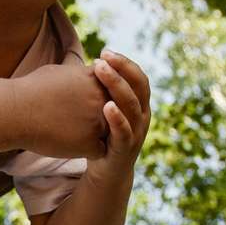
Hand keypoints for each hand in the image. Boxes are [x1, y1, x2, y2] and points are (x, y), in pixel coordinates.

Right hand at [13, 63, 109, 159]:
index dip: (95, 99)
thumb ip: (78, 73)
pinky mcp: (90, 144)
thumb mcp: (59, 71)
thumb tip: (86, 71)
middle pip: (111, 112)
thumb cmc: (31, 90)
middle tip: (73, 118)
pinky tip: (69, 143)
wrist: (15, 111)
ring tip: (69, 130)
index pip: (108, 92)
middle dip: (98, 116)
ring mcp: (98, 123)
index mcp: (96, 80)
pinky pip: (98, 151)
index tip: (76, 102)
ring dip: (93, 134)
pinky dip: (86, 150)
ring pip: (107, 133)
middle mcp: (102, 100)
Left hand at [88, 48, 150, 180]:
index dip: (124, 63)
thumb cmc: (102, 136)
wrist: (106, 173)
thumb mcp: (101, 111)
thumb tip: (82, 65)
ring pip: (133, 106)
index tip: (105, 52)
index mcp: (139, 104)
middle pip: (138, 87)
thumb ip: (99, 92)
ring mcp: (136, 134)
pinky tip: (106, 106)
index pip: (137, 77)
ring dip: (117, 87)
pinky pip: (125, 133)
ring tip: (101, 72)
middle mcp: (142, 117)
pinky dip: (117, 119)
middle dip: (121, 69)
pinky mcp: (126, 150)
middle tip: (101, 58)